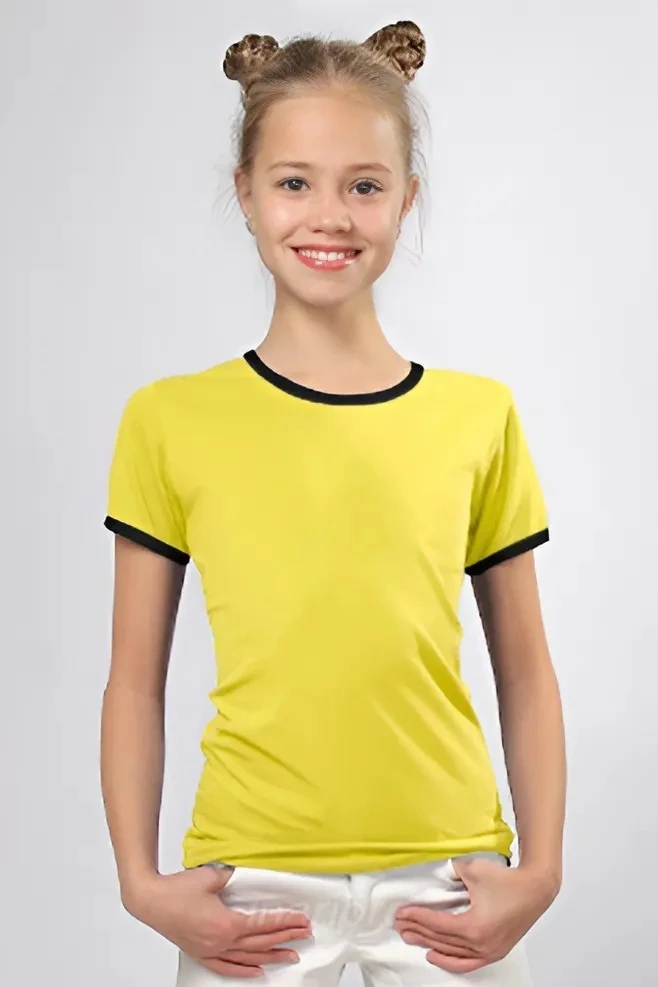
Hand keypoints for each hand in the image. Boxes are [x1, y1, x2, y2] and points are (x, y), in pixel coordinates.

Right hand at [124, 865, 312, 978]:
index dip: (285, 923)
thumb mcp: (211, 876)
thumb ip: (233, 877)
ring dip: (270, 957)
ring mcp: (211, 951)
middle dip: (285, 938)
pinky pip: (226, 967)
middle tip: (304, 935)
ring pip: (247, 959)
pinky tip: (257, 972)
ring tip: (290, 956)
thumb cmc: (177, 889)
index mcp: (226, 924)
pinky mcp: (201, 953)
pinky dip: (244, 971)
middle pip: (260, 943)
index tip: (301, 921)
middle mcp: (221, 942)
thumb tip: (245, 876)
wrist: (150, 900)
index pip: (263, 925)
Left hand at [394, 857, 558, 973]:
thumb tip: (436, 877)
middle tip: (400, 923)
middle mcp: (480, 945)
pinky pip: (467, 963)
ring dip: (428, 944)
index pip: (437, 925)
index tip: (402, 912)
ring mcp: (488, 951)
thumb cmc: (508, 880)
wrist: (536, 888)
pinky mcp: (495, 951)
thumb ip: (450, 873)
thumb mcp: (472, 870)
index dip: (417, 918)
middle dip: (417, 930)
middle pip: (440, 940)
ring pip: (451, 952)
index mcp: (474, 927)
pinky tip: (433, 956)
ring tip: (410, 937)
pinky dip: (449, 961)